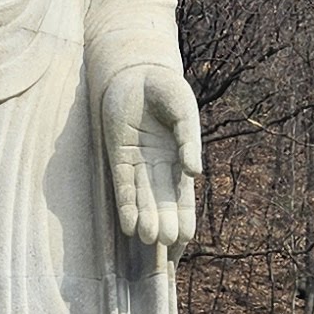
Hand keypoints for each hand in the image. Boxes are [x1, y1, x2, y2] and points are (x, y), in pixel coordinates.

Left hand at [97, 61, 201, 250]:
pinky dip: (126, 204)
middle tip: (166, 242)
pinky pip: (122, 185)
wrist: (138, 71)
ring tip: (148, 238)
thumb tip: (195, 172)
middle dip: (164, 220)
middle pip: (163, 200)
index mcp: (181, 157)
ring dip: (145, 217)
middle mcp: (159, 165)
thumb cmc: (166, 89)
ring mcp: (138, 163)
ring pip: (143, 197)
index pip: (183, 194)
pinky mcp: (118, 157)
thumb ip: (188, 140)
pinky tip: (129, 224)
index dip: (185, 215)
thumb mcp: (183, 111)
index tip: (186, 236)